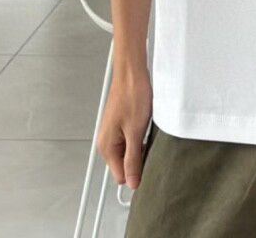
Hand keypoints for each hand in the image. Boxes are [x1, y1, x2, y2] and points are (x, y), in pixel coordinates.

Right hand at [98, 68, 153, 189]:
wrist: (132, 72)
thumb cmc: (132, 95)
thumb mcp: (135, 131)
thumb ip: (132, 159)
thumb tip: (132, 183)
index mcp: (107, 146)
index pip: (121, 176)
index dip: (137, 173)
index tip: (148, 164)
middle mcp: (107, 142)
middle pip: (125, 165)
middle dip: (139, 159)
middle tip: (149, 144)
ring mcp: (114, 133)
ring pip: (129, 153)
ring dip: (140, 147)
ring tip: (147, 132)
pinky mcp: (121, 125)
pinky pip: (131, 141)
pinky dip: (140, 138)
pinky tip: (146, 127)